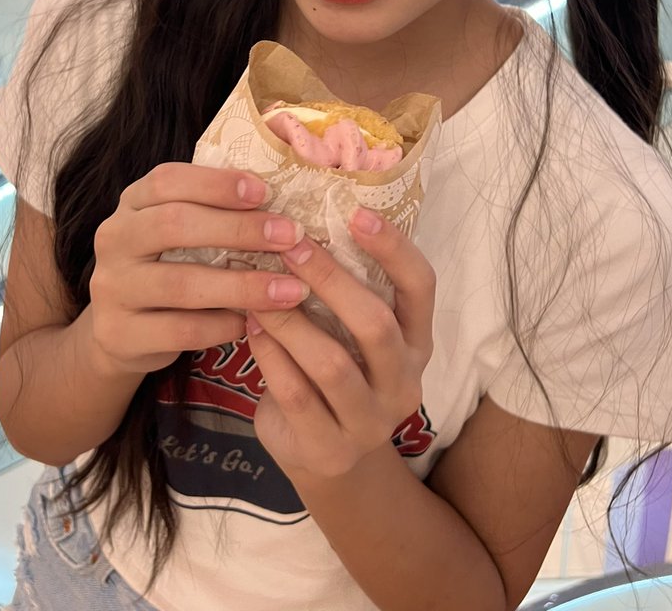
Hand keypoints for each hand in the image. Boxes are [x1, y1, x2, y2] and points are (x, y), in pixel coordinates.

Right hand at [87, 163, 309, 376]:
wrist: (119, 332)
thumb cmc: (167, 267)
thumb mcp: (178, 231)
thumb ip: (213, 212)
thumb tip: (283, 202)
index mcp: (132, 203)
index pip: (167, 180)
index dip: (216, 183)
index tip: (264, 191)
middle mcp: (114, 239)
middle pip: (174, 224)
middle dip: (238, 229)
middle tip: (290, 236)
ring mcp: (112, 288)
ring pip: (181, 284)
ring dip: (243, 286)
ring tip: (290, 290)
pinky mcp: (119, 334)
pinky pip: (181, 330)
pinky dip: (223, 326)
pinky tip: (252, 323)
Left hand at [245, 207, 435, 481]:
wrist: (328, 459)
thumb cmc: (339, 370)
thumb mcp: (353, 332)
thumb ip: (346, 289)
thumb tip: (301, 219)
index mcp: (417, 341)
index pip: (421, 287)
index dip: (394, 248)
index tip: (356, 212)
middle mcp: (404, 382)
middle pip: (376, 325)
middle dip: (330, 280)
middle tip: (292, 246)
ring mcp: (370, 421)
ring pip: (332, 364)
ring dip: (290, 320)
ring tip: (257, 288)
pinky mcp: (329, 448)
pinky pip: (296, 395)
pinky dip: (270, 355)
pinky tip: (251, 326)